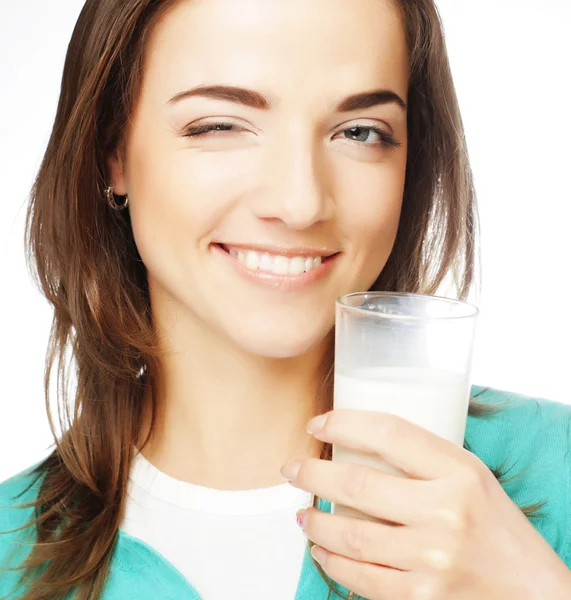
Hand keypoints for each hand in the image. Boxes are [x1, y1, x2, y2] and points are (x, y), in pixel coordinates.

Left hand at [280, 410, 570, 599]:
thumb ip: (423, 459)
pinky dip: (331, 563)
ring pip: (349, 535)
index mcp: (459, 472)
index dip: (343, 423)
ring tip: (301, 515)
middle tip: (291, 469)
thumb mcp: (472, 477)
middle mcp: (445, 512)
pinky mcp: (421, 597)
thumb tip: (358, 441)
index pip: (389, 433)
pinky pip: (360, 578)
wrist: (533, 593)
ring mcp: (432, 558)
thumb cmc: (498, 528)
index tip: (317, 424)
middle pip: (357, 485)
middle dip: (311, 474)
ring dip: (314, 523)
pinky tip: (321, 552)